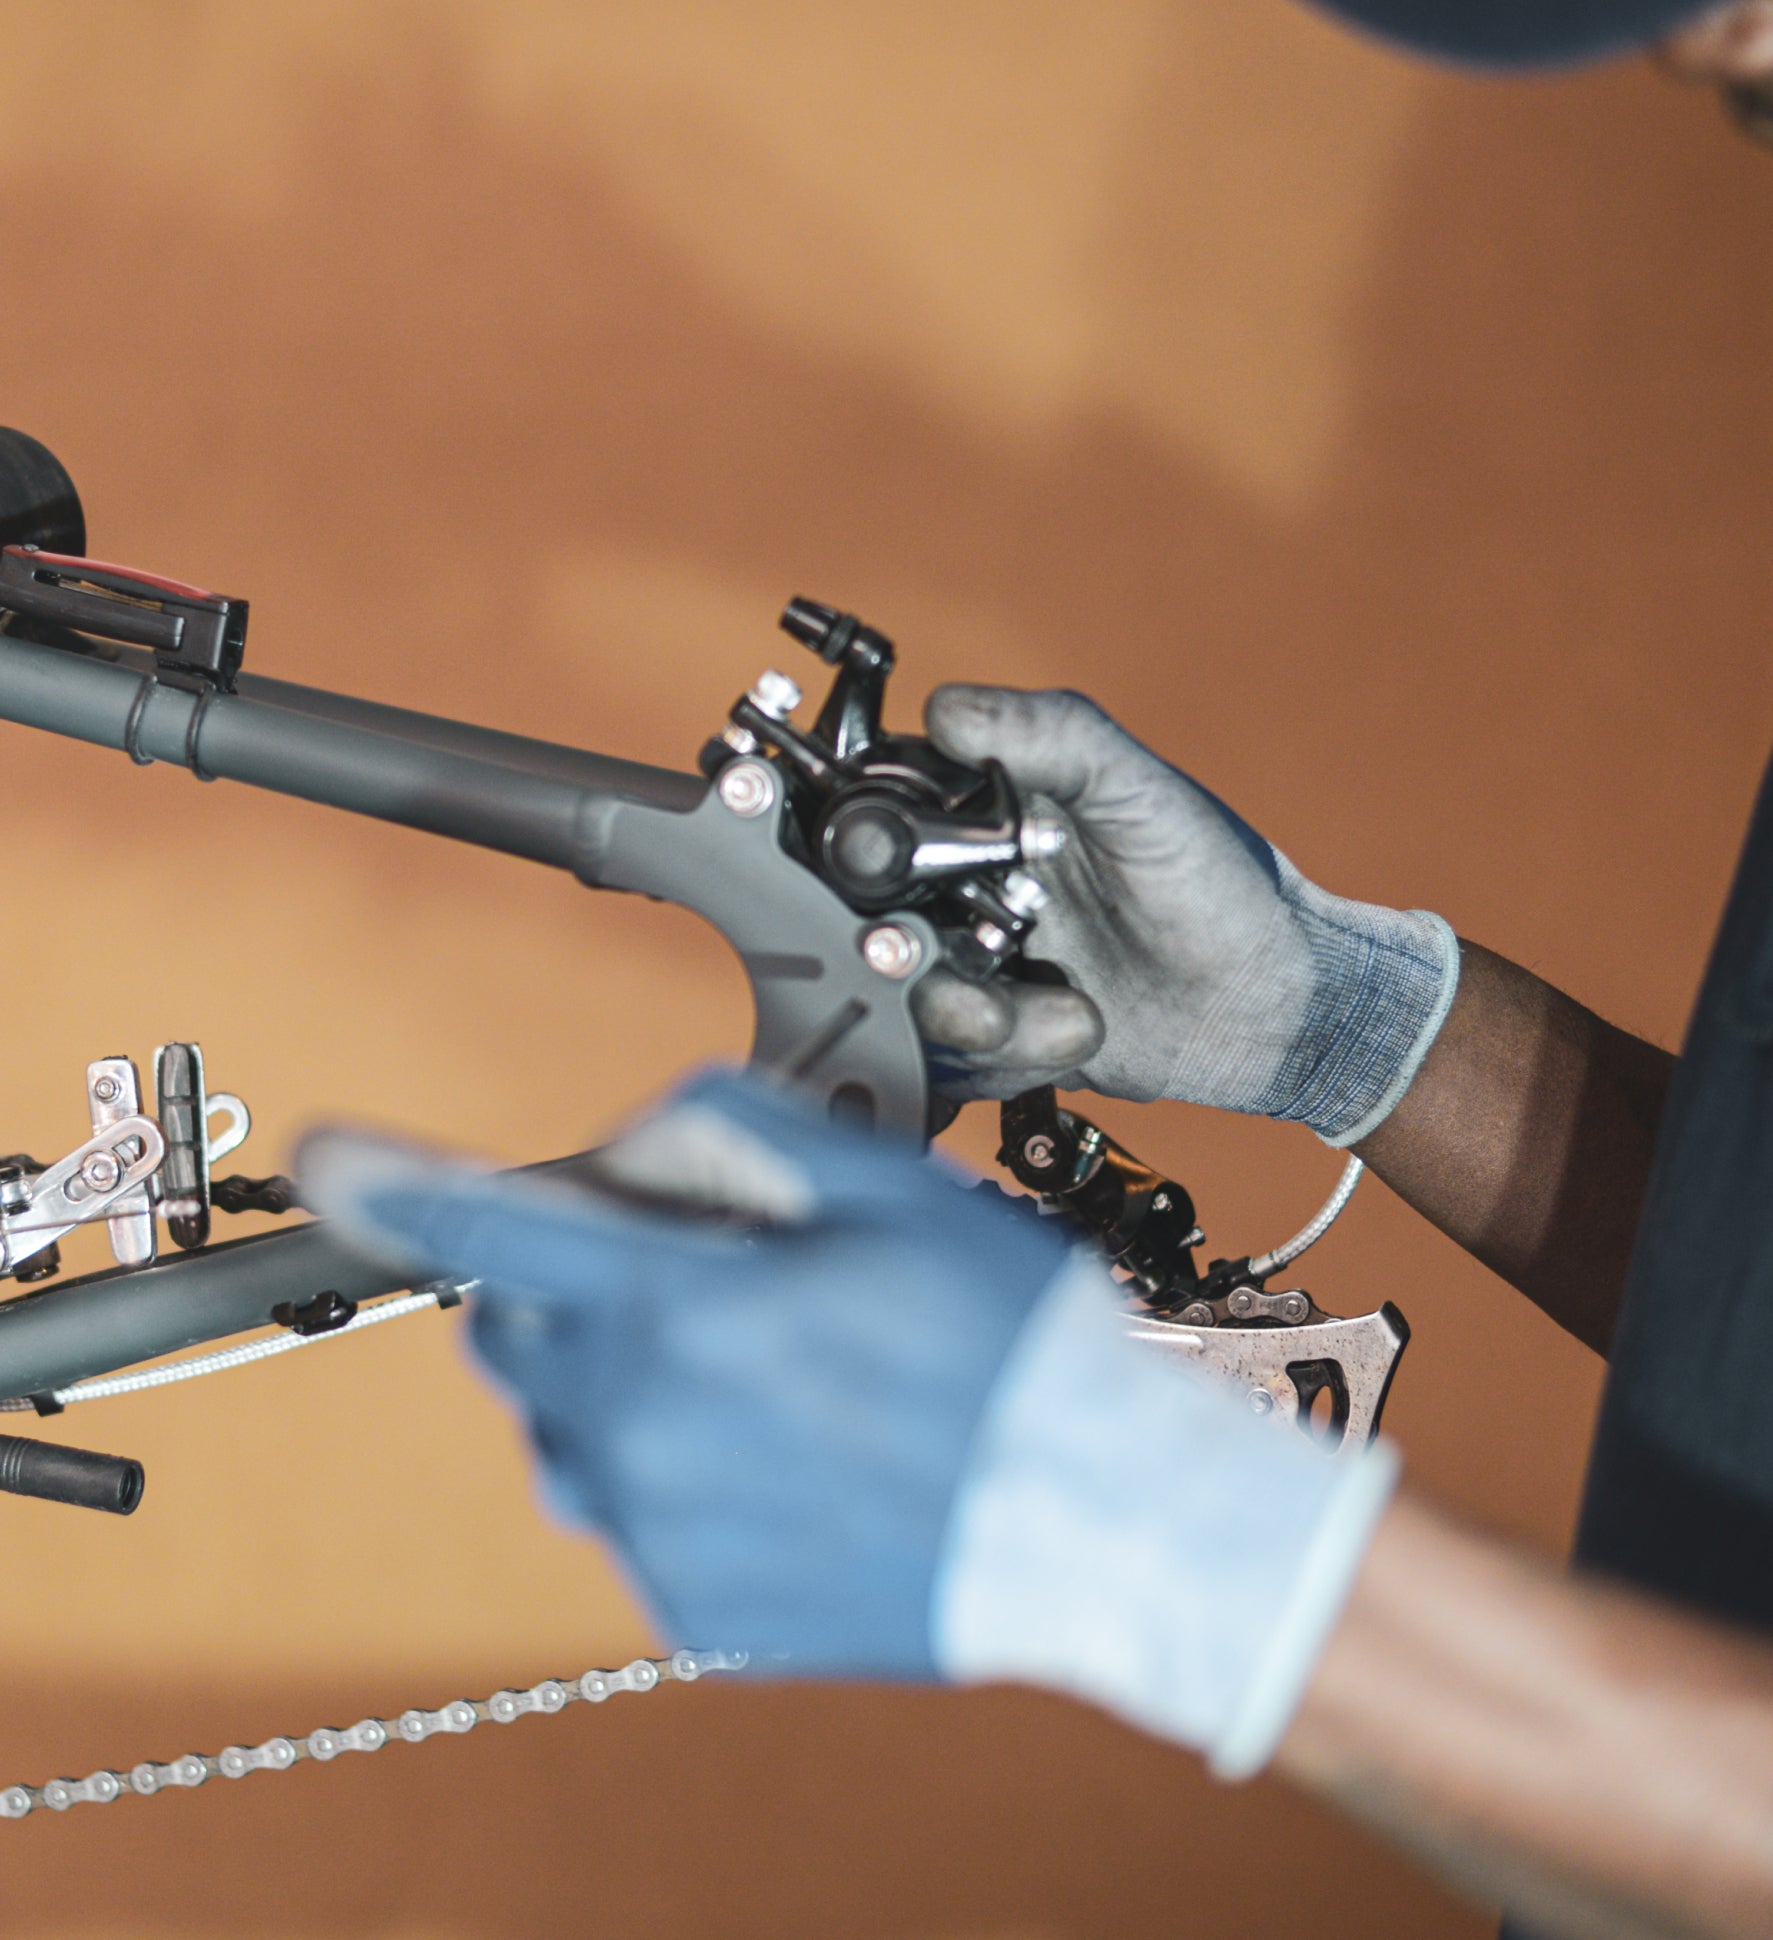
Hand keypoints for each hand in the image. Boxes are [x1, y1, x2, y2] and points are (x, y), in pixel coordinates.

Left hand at [299, 1069, 1396, 1774]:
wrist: (1105, 1523)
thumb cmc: (1007, 1343)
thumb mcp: (885, 1186)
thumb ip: (729, 1131)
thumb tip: (631, 1147)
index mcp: (684, 1312)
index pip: (490, 1225)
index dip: (394, 1179)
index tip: (331, 1155)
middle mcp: (646, 1431)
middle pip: (517, 1329)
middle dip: (573, 1283)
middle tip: (710, 1275)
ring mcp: (663, 1535)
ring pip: (566, 1429)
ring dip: (620, 1379)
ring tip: (765, 1376)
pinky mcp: (697, 1610)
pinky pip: (631, 1514)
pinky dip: (673, 1468)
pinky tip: (787, 1458)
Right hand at [913, 687, 1457, 1144]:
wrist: (1275, 1003)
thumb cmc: (1220, 880)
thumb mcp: (1138, 790)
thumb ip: (1050, 734)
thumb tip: (945, 709)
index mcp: (978, 811)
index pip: (875, 818)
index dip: (864, 854)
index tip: (896, 883)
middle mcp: (961, 886)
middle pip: (870, 924)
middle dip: (912, 963)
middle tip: (959, 977)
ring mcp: (975, 964)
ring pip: (907, 1003)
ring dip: (979, 1022)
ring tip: (1069, 1016)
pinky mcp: (995, 1037)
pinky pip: (949, 1064)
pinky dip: (1008, 1060)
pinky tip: (1076, 1034)